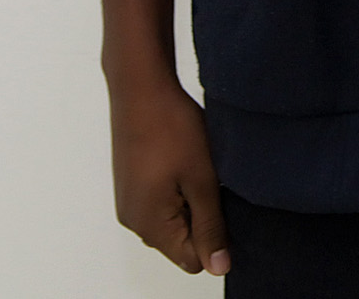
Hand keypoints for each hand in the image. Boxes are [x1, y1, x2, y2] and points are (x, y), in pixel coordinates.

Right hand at [108, 74, 229, 275]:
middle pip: (181, 242)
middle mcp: (134, 221)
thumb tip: (217, 268)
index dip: (216, 240)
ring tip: (201, 170)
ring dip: (193, 203)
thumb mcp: (203, 181)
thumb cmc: (173, 130)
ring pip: (174, 221)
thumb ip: (211, 227)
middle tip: (215, 183)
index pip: (190, 260)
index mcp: (150, 225)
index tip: (227, 207)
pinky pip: (162, 204)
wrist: (142, 90)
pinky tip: (187, 163)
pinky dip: (180, 190)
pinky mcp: (132, 185)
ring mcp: (130, 203)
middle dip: (205, 220)